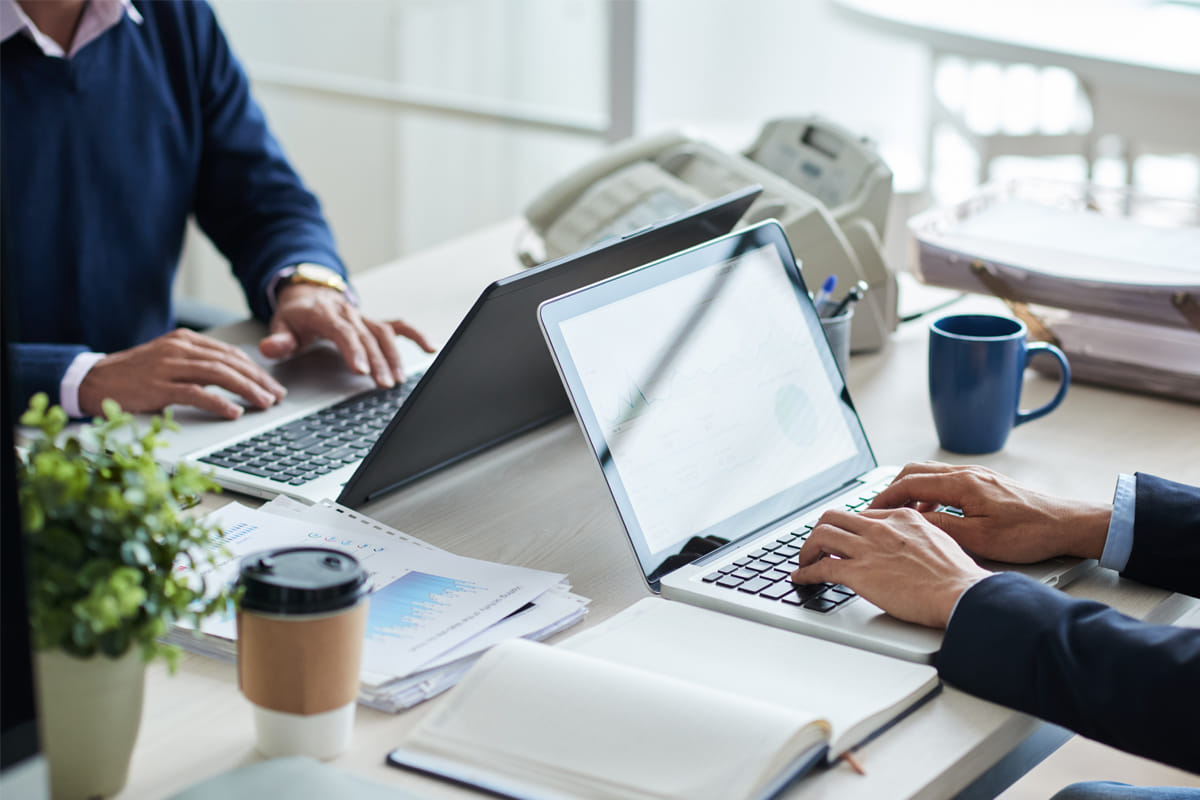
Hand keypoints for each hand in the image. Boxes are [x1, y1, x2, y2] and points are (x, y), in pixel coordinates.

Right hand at [78, 329, 286, 418]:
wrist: (93, 380)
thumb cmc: (134, 374)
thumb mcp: (169, 360)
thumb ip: (199, 363)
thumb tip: (237, 375)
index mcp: (185, 340)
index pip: (230, 353)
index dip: (256, 369)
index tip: (273, 384)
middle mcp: (179, 349)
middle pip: (230, 362)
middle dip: (258, 380)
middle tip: (277, 395)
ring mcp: (168, 367)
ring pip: (218, 375)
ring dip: (247, 390)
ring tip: (265, 403)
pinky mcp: (157, 387)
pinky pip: (195, 393)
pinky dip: (219, 402)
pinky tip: (234, 411)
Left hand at [259, 284, 434, 387]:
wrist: (309, 294)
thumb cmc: (296, 316)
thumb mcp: (281, 325)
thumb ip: (278, 339)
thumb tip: (271, 348)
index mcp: (325, 313)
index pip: (342, 331)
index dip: (353, 350)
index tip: (361, 370)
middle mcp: (349, 313)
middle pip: (368, 337)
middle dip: (378, 361)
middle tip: (383, 384)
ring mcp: (364, 317)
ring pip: (385, 334)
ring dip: (394, 357)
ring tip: (398, 380)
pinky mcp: (375, 321)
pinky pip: (399, 326)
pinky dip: (416, 336)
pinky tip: (430, 348)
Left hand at [790, 508, 991, 627]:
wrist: (960, 593)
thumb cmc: (956, 576)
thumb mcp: (938, 540)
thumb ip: (917, 537)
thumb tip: (907, 546)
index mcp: (901, 517)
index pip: (861, 515)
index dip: (847, 528)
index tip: (841, 538)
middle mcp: (880, 528)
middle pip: (833, 518)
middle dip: (820, 532)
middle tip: (816, 546)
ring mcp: (867, 549)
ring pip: (820, 536)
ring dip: (807, 550)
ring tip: (804, 562)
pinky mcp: (858, 573)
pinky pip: (820, 567)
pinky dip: (805, 572)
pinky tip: (801, 578)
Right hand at [868, 462, 1111, 562]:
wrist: (1067, 524)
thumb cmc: (1030, 532)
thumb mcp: (979, 537)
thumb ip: (942, 526)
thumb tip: (912, 521)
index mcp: (962, 483)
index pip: (909, 483)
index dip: (884, 497)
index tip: (868, 511)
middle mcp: (967, 473)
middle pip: (915, 471)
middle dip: (892, 489)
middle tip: (877, 511)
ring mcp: (978, 475)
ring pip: (930, 474)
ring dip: (911, 491)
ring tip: (901, 514)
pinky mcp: (986, 483)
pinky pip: (947, 481)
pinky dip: (930, 494)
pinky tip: (933, 514)